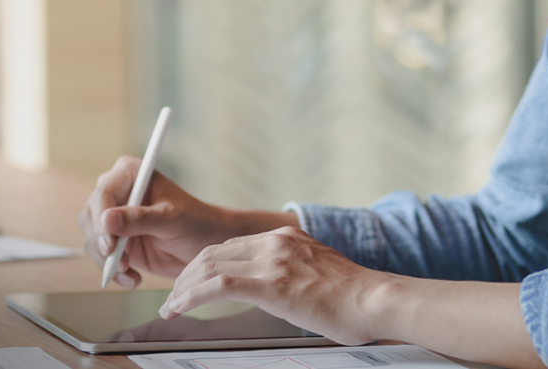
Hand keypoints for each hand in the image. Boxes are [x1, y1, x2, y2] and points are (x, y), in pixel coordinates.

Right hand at [80, 156, 290, 287]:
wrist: (206, 245)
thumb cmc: (197, 222)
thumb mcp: (172, 219)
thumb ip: (141, 219)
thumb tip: (107, 220)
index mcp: (130, 173)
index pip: (103, 194)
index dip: (101, 220)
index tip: (109, 245)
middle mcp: (117, 192)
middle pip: (91, 217)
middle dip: (102, 244)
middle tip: (119, 264)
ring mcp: (114, 217)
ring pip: (92, 239)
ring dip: (107, 261)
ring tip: (129, 273)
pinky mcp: (115, 240)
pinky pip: (101, 256)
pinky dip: (112, 271)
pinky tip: (132, 279)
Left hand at [157, 226, 391, 345]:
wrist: (375, 300)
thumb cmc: (356, 298)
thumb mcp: (319, 274)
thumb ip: (295, 273)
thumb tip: (284, 290)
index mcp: (286, 238)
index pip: (231, 246)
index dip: (205, 264)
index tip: (192, 281)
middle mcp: (275, 242)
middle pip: (214, 252)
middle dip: (187, 275)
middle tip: (174, 295)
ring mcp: (272, 260)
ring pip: (209, 266)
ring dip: (183, 287)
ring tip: (171, 306)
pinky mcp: (270, 283)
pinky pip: (217, 287)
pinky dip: (190, 297)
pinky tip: (179, 309)